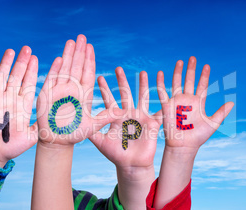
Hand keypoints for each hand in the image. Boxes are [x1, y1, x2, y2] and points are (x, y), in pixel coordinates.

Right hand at [0, 46, 38, 167]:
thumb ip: (41, 124)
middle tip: (27, 49)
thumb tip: (55, 117)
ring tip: (12, 51)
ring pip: (2, 78)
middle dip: (22, 63)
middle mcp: (9, 99)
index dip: (32, 72)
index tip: (37, 59)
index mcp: (22, 104)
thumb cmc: (13, 147)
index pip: (28, 84)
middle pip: (17, 77)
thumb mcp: (32, 135)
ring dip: (7, 65)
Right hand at [36, 35, 114, 145]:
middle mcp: (71, 89)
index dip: (89, 60)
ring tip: (71, 41)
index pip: (87, 73)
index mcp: (82, 94)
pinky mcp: (48, 95)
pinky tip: (59, 58)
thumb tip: (123, 112)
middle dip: (79, 52)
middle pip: (76, 67)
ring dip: (68, 55)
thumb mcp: (93, 126)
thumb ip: (106, 117)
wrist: (56, 141)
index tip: (91, 47)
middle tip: (82, 36)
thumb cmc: (74, 134)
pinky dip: (56, 69)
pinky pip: (52, 79)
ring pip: (65, 69)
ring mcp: (59, 91)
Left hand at [90, 67, 161, 209]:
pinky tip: (167, 93)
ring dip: (142, 85)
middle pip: (125, 93)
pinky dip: (164, 104)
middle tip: (118, 68)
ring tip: (142, 72)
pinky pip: (160, 112)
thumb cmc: (116, 154)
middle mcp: (129, 113)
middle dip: (122, 81)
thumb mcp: (101, 143)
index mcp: (116, 117)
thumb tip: (77, 124)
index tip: (99, 77)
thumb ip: (92, 132)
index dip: (105, 89)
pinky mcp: (152, 124)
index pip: (109, 100)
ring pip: (142, 97)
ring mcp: (141, 117)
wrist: (131, 164)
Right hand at [153, 56, 233, 207]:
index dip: (204, 76)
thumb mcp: (213, 124)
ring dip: (178, 72)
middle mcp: (187, 100)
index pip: (202, 85)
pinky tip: (161, 73)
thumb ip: (221, 112)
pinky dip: (161, 83)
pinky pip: (163, 93)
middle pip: (189, 80)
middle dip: (191, 69)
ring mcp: (177, 102)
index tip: (207, 66)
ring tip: (180, 61)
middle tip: (193, 58)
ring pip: (177, 83)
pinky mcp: (167, 106)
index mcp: (198, 103)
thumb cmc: (198, 137)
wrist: (184, 146)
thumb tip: (232, 102)